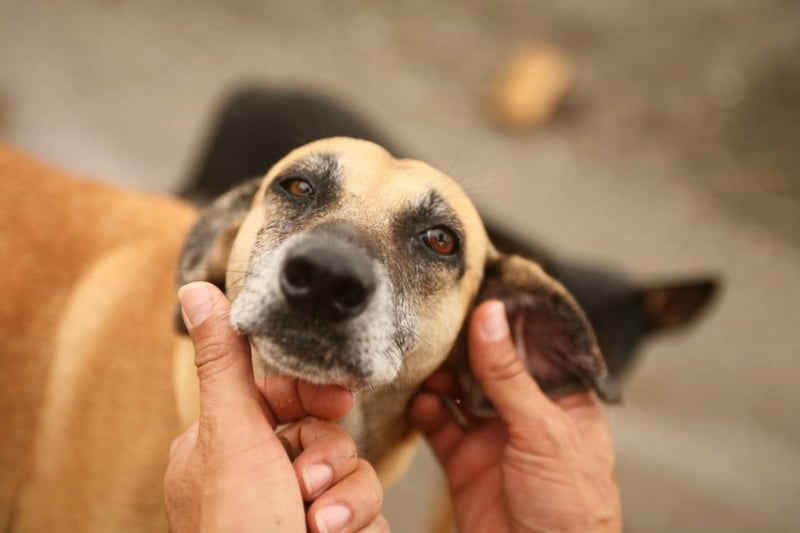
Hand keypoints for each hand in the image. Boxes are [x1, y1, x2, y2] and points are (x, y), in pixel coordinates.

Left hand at [165, 282, 387, 532]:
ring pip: (352, 468)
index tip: (332, 401)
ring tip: (316, 527)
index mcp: (223, 450)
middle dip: (326, 456)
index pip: (279, 396)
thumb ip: (226, 363)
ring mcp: (299, 512)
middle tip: (305, 485)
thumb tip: (197, 290)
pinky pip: (366, 506)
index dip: (310, 395)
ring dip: (343, 496)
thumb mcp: (232, 436)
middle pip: (323, 429)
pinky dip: (357, 523)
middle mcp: (260, 479)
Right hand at [410, 300, 620, 532]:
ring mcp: (494, 438)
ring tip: (425, 366)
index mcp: (563, 400)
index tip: (478, 289)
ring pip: (459, 393)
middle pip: (490, 366)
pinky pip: (439, 428)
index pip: (533, 346)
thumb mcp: (545, 432)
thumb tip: (489, 316)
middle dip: (464, 347)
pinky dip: (426, 413)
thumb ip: (510, 375)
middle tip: (438, 324)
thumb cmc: (573, 510)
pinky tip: (420, 404)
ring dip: (440, 378)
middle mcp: (527, 414)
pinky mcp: (465, 464)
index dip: (507, 319)